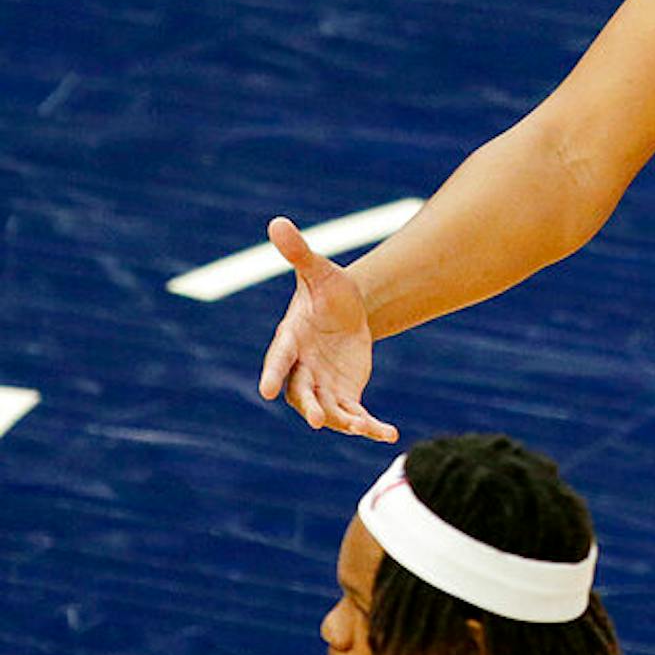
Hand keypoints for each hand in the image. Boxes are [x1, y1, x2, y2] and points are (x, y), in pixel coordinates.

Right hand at [257, 217, 398, 440]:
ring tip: (365, 429)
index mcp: (291, 340)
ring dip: (345, 421)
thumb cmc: (327, 290)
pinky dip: (369, 426)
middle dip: (309, 406)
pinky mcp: (344, 395)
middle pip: (302, 392)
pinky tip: (388, 434)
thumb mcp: (318, 271)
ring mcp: (323, 385)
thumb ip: (298, 253)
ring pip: (330, 410)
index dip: (273, 373)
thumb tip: (277, 221)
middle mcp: (303, 368)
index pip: (279, 359)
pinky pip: (355, 414)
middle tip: (316, 421)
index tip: (266, 390)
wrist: (349, 310)